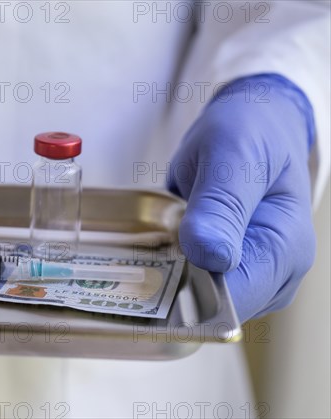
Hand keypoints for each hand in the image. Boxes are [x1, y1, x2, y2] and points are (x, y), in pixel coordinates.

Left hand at [168, 74, 315, 322]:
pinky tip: (163, 240)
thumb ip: (222, 204)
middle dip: (173, 282)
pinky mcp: (230, 269)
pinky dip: (172, 265)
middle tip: (147, 244)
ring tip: (156, 235)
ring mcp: (253, 274)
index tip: (151, 267)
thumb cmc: (250, 134)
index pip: (233, 299)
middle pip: (213, 304)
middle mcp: (274, 273)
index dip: (188, 291)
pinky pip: (194, 281)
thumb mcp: (232, 154)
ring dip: (169, 274)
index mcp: (285, 249)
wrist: (254, 125)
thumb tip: (210, 256)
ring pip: (199, 297)